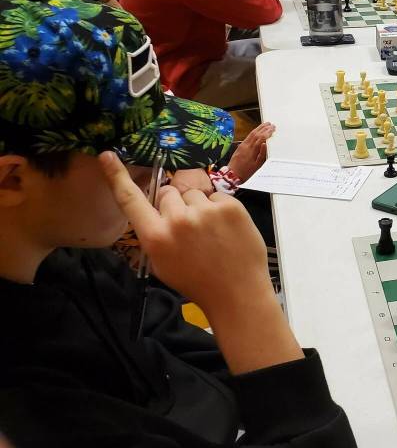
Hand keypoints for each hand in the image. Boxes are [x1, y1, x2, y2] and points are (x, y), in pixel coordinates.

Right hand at [99, 151, 273, 319]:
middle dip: (174, 205)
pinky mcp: (230, 206)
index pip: (130, 200)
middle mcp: (178, 220)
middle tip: (189, 228)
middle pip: (167, 193)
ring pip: (193, 194)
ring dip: (198, 206)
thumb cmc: (197, 281)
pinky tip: (225, 230)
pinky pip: (216, 196)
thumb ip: (155, 233)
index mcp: (156, 237)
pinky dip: (219, 209)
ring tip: (210, 232)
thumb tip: (156, 209)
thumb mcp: (162, 263)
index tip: (108, 155)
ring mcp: (205, 211)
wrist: (237, 292)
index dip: (117, 176)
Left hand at [228, 121, 274, 182]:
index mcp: (251, 151)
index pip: (261, 138)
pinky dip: (253, 132)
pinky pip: (247, 137)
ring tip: (265, 124)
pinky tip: (256, 131)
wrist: (232, 175)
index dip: (267, 132)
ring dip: (258, 128)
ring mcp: (242, 146)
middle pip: (256, 134)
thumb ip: (262, 154)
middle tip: (271, 124)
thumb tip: (265, 144)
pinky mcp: (239, 147)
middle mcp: (246, 146)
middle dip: (264, 128)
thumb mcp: (257, 166)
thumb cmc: (246, 172)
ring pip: (251, 134)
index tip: (273, 129)